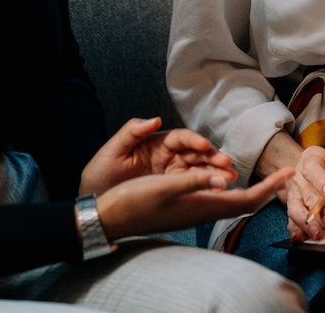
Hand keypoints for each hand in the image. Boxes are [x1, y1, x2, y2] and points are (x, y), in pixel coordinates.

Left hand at [79, 117, 236, 195]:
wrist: (94, 206)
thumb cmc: (99, 176)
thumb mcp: (111, 152)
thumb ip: (131, 132)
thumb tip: (154, 119)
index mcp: (155, 144)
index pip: (180, 138)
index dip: (193, 139)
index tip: (204, 144)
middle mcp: (167, 157)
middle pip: (195, 153)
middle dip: (212, 157)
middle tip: (226, 164)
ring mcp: (172, 174)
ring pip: (199, 170)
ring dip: (215, 172)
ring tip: (230, 178)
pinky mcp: (173, 191)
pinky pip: (194, 187)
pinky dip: (208, 188)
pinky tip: (220, 192)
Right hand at [95, 165, 294, 240]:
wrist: (109, 219)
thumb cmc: (133, 202)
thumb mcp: (163, 187)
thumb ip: (194, 182)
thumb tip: (225, 180)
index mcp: (202, 207)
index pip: (247, 201)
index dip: (270, 187)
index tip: (289, 172)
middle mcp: (202, 211)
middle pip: (244, 203)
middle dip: (267, 189)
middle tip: (284, 174)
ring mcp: (194, 211)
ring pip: (232, 202)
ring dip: (251, 189)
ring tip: (264, 175)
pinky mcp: (184, 208)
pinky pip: (218, 200)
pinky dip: (232, 190)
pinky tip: (228, 180)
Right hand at [278, 143, 324, 241]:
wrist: (312, 170)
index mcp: (311, 159)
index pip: (313, 168)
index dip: (322, 182)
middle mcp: (298, 176)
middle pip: (307, 193)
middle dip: (319, 209)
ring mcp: (293, 193)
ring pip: (296, 208)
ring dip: (307, 223)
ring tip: (318, 233)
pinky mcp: (291, 208)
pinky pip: (291, 220)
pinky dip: (296, 230)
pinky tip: (301, 238)